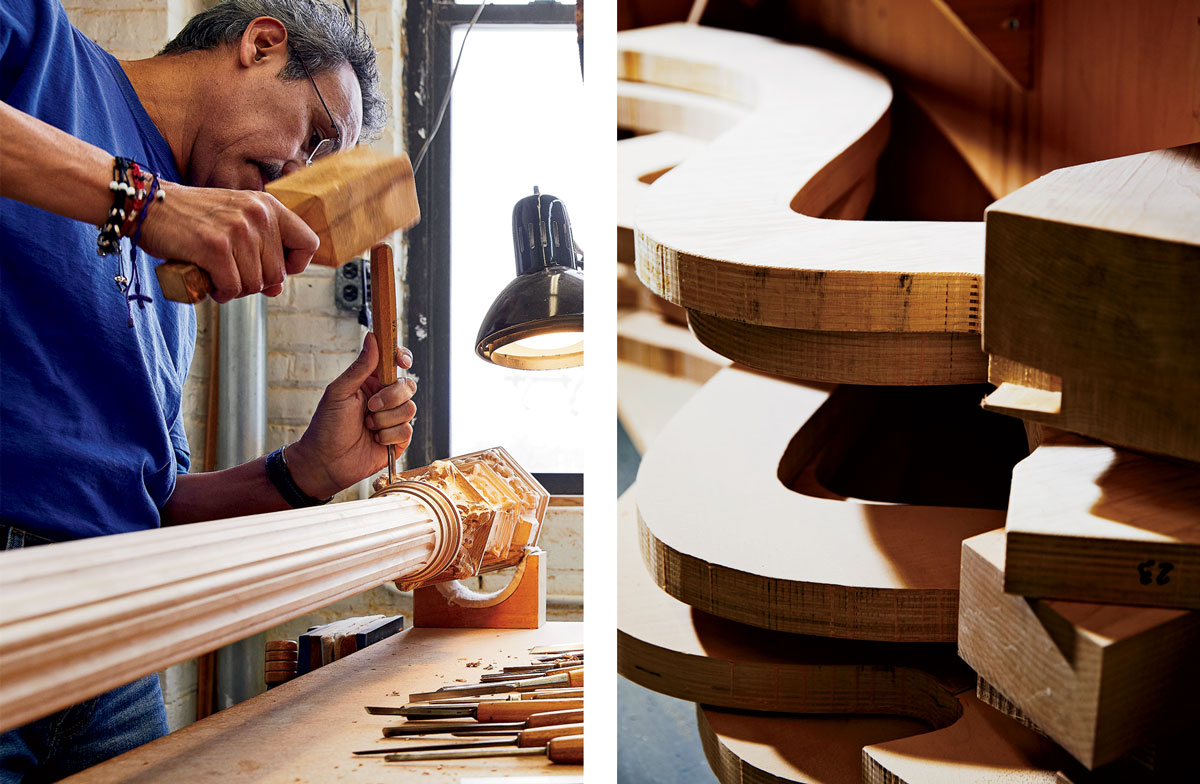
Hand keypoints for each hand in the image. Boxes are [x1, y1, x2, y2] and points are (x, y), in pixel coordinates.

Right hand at [137, 181, 318, 302]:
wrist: (148, 204)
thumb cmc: (193, 217)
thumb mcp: (236, 222)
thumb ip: (262, 250)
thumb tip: (277, 289)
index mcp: (268, 206)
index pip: (309, 243)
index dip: (295, 265)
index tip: (274, 269)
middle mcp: (257, 215)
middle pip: (277, 274)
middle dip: (255, 283)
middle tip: (231, 274)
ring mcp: (237, 230)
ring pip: (255, 285)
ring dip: (235, 290)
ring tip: (217, 276)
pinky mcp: (214, 247)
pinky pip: (232, 288)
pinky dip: (220, 293)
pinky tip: (210, 284)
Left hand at [285, 333, 416, 498]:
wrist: (325, 462)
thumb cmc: (326, 426)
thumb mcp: (340, 392)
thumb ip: (360, 367)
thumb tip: (372, 337)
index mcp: (371, 383)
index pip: (394, 363)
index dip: (402, 358)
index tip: (401, 360)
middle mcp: (385, 399)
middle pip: (407, 386)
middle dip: (390, 397)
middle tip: (369, 407)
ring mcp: (393, 420)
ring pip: (410, 409)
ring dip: (385, 420)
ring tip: (367, 426)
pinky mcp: (398, 440)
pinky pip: (407, 431)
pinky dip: (388, 436)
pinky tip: (374, 440)